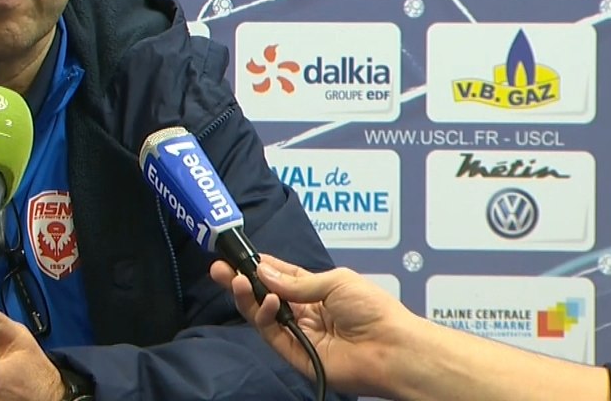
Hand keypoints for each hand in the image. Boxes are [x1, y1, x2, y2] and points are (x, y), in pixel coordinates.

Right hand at [210, 253, 417, 397]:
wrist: (390, 348)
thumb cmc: (374, 310)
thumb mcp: (335, 282)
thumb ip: (296, 282)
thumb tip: (263, 273)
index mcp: (315, 290)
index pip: (278, 276)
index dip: (257, 266)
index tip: (236, 256)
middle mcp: (303, 311)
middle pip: (263, 295)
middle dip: (240, 281)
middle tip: (219, 269)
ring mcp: (298, 333)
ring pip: (262, 314)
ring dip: (246, 296)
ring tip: (237, 281)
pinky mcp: (295, 354)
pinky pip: (271, 334)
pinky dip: (264, 316)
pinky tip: (267, 300)